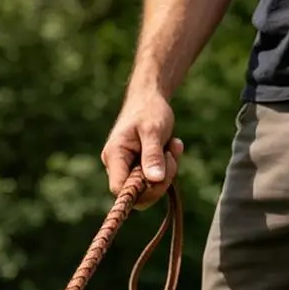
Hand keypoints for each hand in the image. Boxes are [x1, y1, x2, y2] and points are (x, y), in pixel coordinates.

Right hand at [101, 85, 184, 206]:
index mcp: (114, 156)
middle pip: (136, 193)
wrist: (150, 97)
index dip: (140, 191)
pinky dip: (167, 166)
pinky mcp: (138, 167)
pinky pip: (154, 178)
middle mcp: (116, 165)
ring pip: (148, 186)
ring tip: (174, 145)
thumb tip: (155, 180)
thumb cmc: (149, 110)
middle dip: (159, 180)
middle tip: (172, 157)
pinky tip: (172, 145)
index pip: (120, 189)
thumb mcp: (153, 130)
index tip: (159, 177)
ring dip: (167, 170)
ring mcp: (127, 167)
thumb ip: (152, 155)